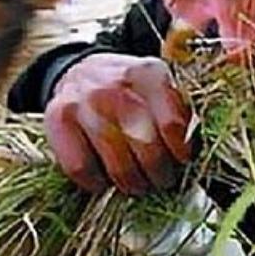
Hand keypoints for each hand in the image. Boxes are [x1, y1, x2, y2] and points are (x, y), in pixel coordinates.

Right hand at [44, 54, 191, 194]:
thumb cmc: (129, 88)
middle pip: (147, 149)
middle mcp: (116, 86)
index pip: (173, 125)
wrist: (80, 71)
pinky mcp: (58, 119)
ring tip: (139, 184)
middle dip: (160, 174)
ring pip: (117, 165)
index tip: (182, 161)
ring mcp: (84, 102)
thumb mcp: (159, 85)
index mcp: (149, 74)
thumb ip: (180, 110)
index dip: (182, 152)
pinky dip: (97, 183)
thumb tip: (196, 150)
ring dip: (133, 184)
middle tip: (162, 180)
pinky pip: (82, 169)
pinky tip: (105, 177)